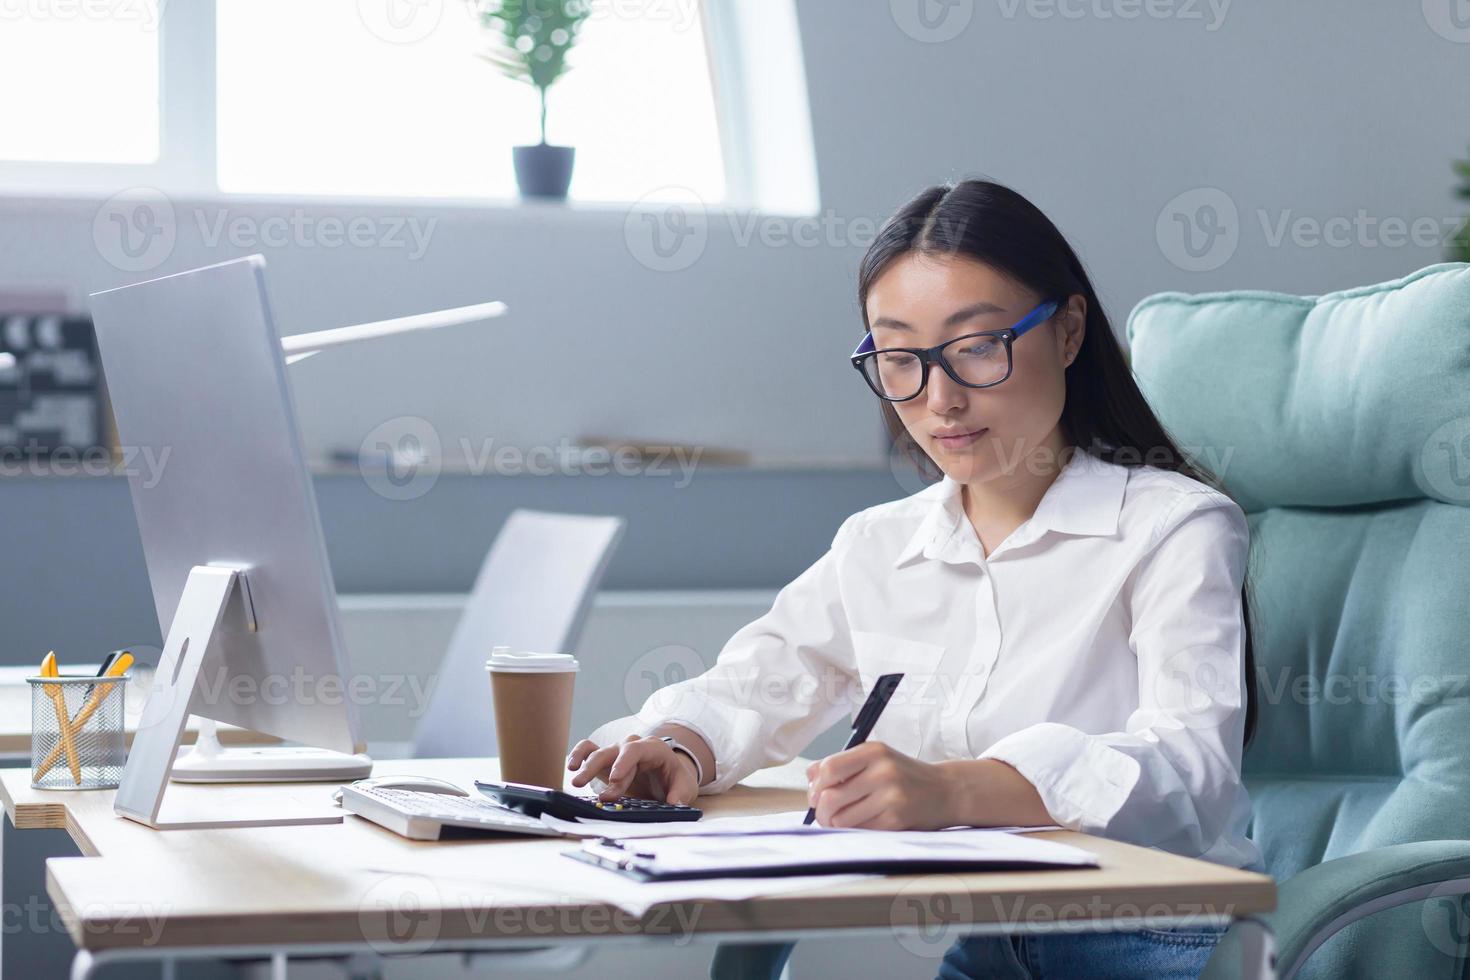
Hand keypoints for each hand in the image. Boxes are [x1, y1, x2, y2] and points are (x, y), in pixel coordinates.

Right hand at [566, 734, 699, 804]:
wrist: (671, 775)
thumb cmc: (675, 779)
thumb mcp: (684, 786)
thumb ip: (680, 793)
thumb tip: (674, 803)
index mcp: (653, 749)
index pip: (635, 751)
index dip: (623, 763)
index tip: (614, 781)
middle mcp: (632, 746)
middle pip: (612, 751)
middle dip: (598, 768)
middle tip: (585, 785)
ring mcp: (618, 751)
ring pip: (598, 751)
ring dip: (585, 765)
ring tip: (575, 780)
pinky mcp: (607, 759)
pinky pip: (589, 749)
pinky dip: (579, 754)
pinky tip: (571, 766)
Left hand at [805, 742, 958, 829]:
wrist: (945, 791)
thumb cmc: (903, 775)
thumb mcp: (876, 759)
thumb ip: (842, 764)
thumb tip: (810, 778)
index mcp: (874, 751)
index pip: (829, 768)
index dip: (815, 786)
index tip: (816, 795)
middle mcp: (883, 771)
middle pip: (831, 797)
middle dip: (821, 811)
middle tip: (824, 815)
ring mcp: (891, 796)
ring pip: (842, 818)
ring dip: (835, 824)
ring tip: (840, 821)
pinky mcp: (897, 819)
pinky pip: (860, 830)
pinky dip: (854, 831)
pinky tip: (861, 825)